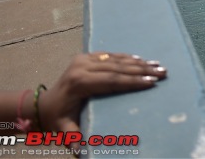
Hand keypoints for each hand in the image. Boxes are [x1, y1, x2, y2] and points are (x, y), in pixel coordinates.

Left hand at [39, 53, 165, 136]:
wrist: (42, 106)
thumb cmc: (57, 120)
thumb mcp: (65, 131)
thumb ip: (75, 139)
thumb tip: (83, 152)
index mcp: (79, 83)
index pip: (112, 80)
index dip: (133, 81)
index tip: (152, 83)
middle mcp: (81, 67)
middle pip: (117, 67)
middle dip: (142, 70)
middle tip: (162, 72)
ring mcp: (83, 59)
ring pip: (116, 59)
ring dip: (139, 62)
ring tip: (158, 65)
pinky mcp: (85, 57)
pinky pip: (110, 55)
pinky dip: (127, 57)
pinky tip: (142, 59)